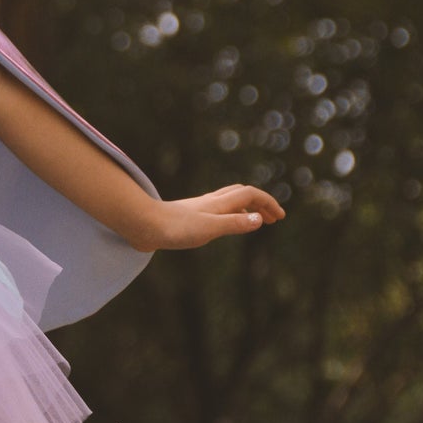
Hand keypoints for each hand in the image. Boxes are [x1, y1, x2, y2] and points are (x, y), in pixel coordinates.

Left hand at [131, 184, 285, 251]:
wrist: (142, 225)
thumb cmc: (175, 228)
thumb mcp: (210, 229)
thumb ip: (235, 223)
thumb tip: (260, 219)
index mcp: (219, 203)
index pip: (250, 195)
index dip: (267, 203)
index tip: (280, 217)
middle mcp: (210, 202)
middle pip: (241, 194)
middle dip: (260, 203)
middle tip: (272, 219)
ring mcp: (199, 208)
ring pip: (228, 200)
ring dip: (246, 207)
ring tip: (254, 220)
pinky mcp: (188, 216)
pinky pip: (217, 209)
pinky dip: (230, 213)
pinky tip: (223, 225)